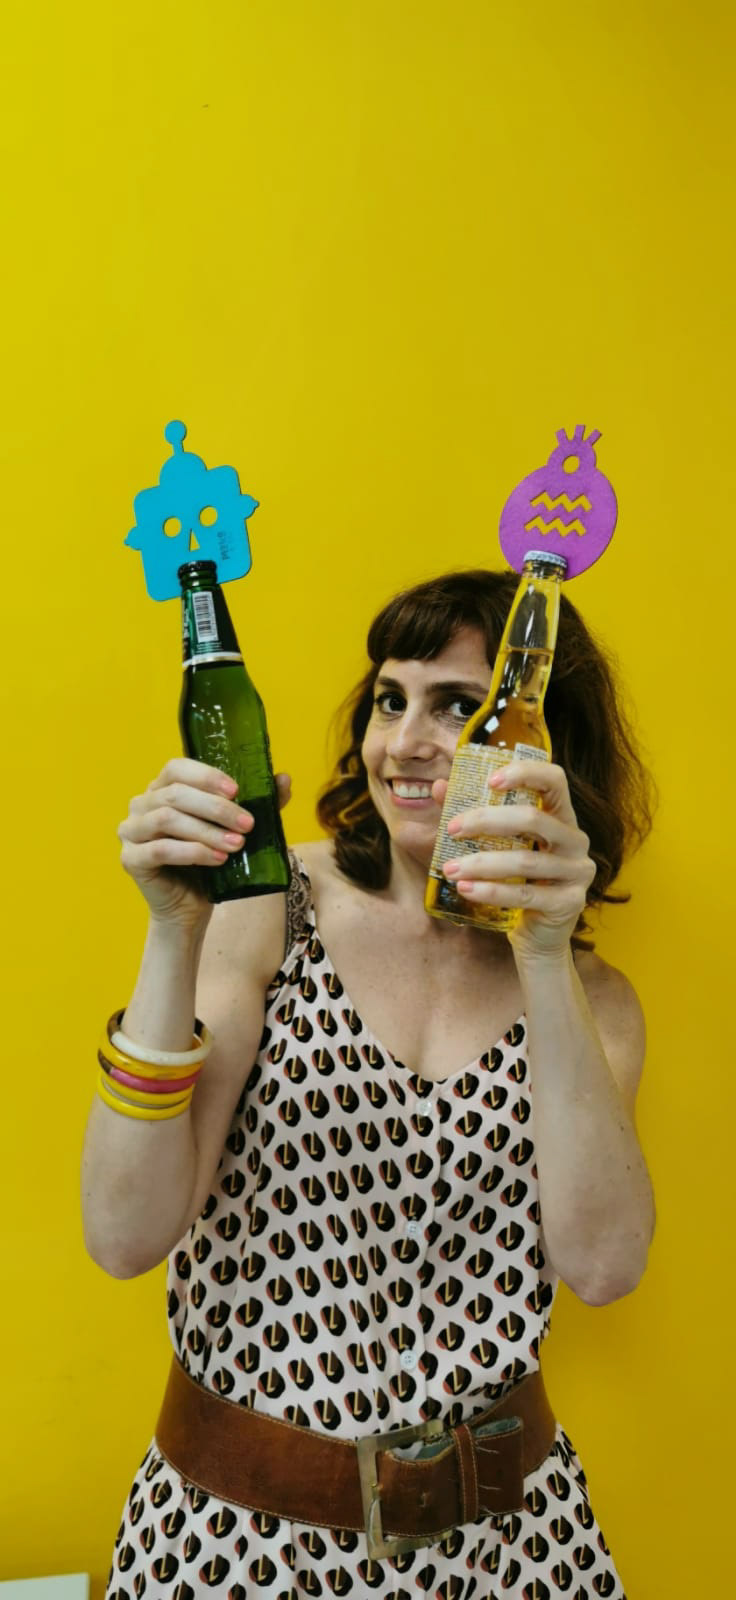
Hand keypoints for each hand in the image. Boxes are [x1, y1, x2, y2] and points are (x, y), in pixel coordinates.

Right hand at [117, 758, 292, 929]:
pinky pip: (160, 850)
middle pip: (174, 794)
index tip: (237, 791)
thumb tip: (284, 779)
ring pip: (167, 819)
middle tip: (247, 824)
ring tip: (236, 844)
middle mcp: (141, 805)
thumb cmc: (210, 861)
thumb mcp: (236, 829)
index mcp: (161, 789)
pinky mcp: (131, 859)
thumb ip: (258, 803)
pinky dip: (193, 853)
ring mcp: (131, 832)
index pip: (176, 768)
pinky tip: (217, 860)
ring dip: (207, 831)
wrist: (189, 907)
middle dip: (216, 808)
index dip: (206, 776)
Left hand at [432, 761, 595, 959]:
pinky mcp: (570, 902)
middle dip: (487, 821)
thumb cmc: (515, 883)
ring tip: (450, 869)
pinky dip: (492, 891)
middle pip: (534, 818)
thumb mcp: (495, 847)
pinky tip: (466, 890)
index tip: (490, 781)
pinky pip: (526, 894)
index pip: (554, 780)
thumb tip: (439, 787)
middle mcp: (576, 840)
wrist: (537, 936)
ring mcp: (577, 872)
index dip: (525, 773)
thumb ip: (472, 817)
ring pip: (525, 860)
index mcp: (561, 817)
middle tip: (452, 829)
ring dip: (481, 863)